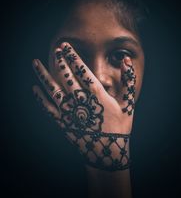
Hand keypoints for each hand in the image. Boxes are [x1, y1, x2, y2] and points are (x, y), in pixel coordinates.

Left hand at [33, 42, 135, 170]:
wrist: (108, 151)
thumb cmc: (120, 126)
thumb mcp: (128, 102)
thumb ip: (128, 80)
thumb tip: (125, 60)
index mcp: (96, 93)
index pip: (81, 70)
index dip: (72, 57)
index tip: (65, 46)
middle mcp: (80, 99)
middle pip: (66, 76)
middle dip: (60, 61)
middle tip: (56, 49)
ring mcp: (69, 111)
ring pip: (53, 89)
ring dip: (44, 75)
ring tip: (35, 63)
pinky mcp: (63, 121)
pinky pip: (48, 108)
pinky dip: (40, 98)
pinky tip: (35, 89)